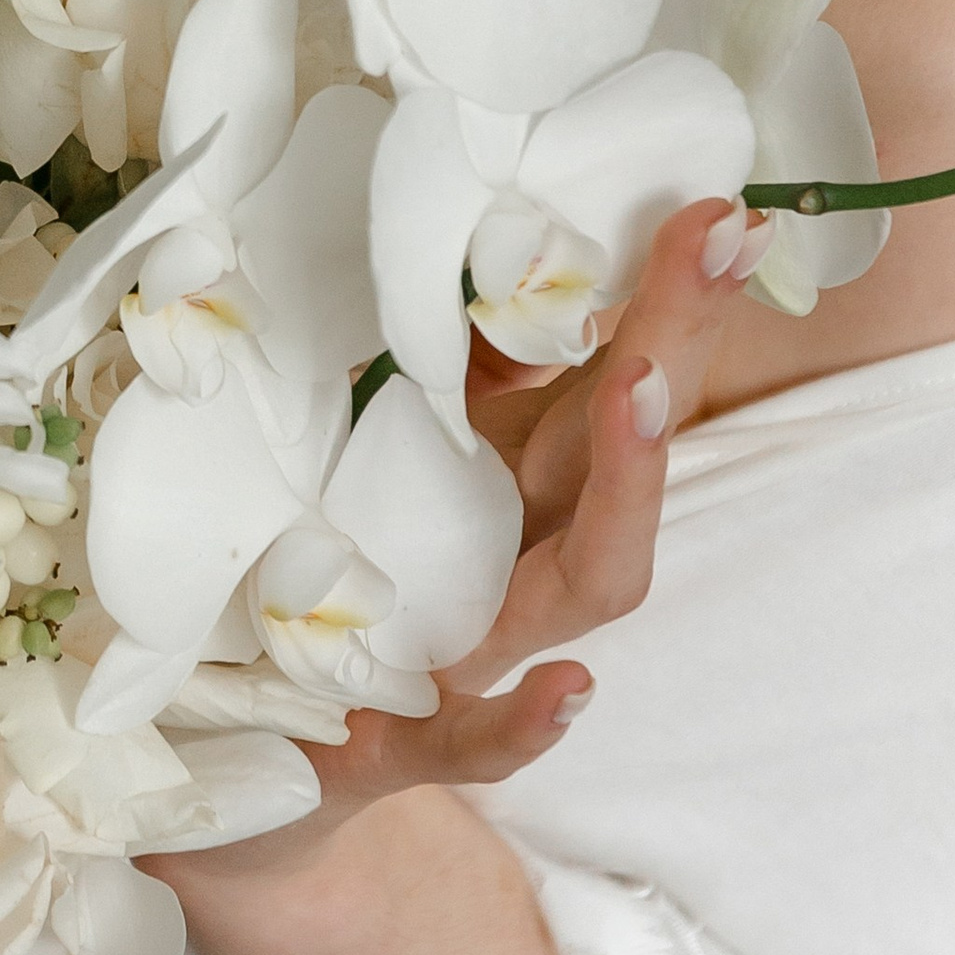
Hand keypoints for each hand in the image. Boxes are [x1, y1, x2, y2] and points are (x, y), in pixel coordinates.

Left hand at [213, 195, 756, 858]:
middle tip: (713, 238)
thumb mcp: (377, 446)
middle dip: (675, 342)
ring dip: (629, 485)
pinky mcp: (399, 745)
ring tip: (643, 386)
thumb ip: (430, 363)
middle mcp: (526, 564)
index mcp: (521, 484)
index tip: (714, 209)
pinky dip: (521, 726)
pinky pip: (469, 742)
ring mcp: (478, 656)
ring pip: (588, 582)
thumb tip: (465, 236)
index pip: (618, 379)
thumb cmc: (332, 573)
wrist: (240, 738)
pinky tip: (567, 695)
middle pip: (624, 450)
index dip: (669, 298)